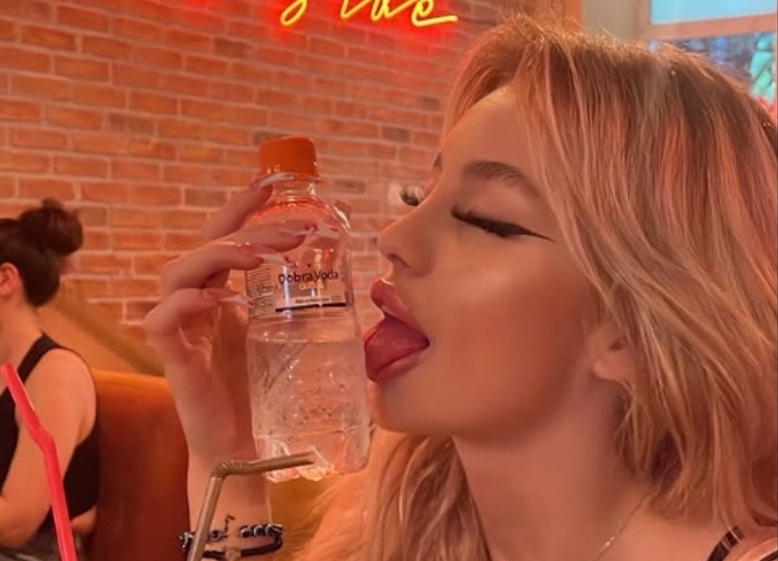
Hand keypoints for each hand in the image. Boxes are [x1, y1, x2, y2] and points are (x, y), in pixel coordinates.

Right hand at [143, 175, 307, 464]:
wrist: (248, 453)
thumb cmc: (270, 398)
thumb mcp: (296, 343)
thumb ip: (314, 314)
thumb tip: (364, 288)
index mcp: (227, 298)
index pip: (227, 240)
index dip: (243, 210)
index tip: (273, 184)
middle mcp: (202, 307)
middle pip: (205, 247)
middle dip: (245, 228)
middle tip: (293, 227)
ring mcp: (185, 332)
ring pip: (177, 274)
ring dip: (217, 255)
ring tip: (258, 255)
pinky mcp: (176, 362)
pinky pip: (162, 321)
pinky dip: (185, 304)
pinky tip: (218, 298)